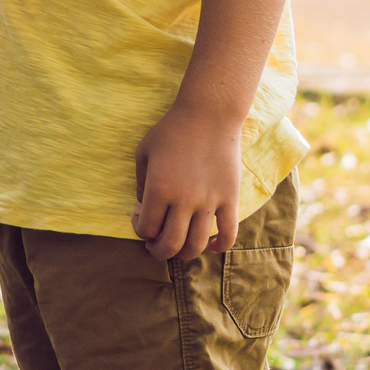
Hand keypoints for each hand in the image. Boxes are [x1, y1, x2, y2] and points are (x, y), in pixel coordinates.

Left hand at [132, 102, 243, 261]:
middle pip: (170, 244)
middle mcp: (184, 200)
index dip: (139, 229)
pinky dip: (219, 247)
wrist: (209, 115)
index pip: (146, 228)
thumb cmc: (171, 131)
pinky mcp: (229, 199)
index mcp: (159, 188)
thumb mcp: (144, 152)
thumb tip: (142, 209)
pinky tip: (210, 245)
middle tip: (155, 246)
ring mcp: (209, 202)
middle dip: (158, 251)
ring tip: (178, 247)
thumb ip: (140, 184)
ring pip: (196, 245)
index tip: (139, 218)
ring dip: (184, 254)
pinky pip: (229, 234)